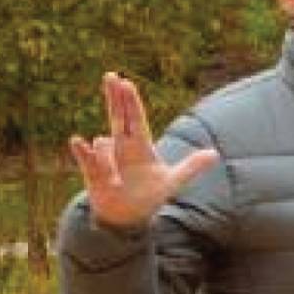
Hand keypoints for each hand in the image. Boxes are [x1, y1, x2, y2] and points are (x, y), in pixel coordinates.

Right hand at [67, 72, 219, 229]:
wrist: (128, 218)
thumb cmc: (148, 195)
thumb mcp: (172, 182)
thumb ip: (191, 167)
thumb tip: (214, 154)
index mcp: (140, 147)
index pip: (135, 118)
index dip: (131, 101)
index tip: (125, 82)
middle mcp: (121, 148)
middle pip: (118, 118)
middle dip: (115, 98)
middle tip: (111, 75)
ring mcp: (105, 159)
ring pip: (104, 143)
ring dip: (107, 150)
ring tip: (113, 167)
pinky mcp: (94, 175)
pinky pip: (88, 161)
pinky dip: (86, 154)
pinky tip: (79, 141)